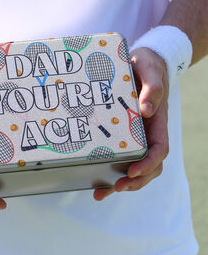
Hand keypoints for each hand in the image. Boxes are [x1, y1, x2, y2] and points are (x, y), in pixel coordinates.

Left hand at [94, 48, 168, 200]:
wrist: (140, 63)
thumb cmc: (147, 66)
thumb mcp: (150, 70)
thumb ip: (152, 88)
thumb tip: (147, 111)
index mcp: (157, 121)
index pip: (159, 149)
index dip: (148, 164)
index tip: (132, 172)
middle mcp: (147, 132)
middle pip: (148, 165)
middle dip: (134, 181)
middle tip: (115, 187)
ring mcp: (135, 135)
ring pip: (134, 165)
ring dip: (121, 181)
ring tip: (101, 192)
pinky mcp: (122, 133)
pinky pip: (119, 155)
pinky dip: (110, 169)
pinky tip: (95, 179)